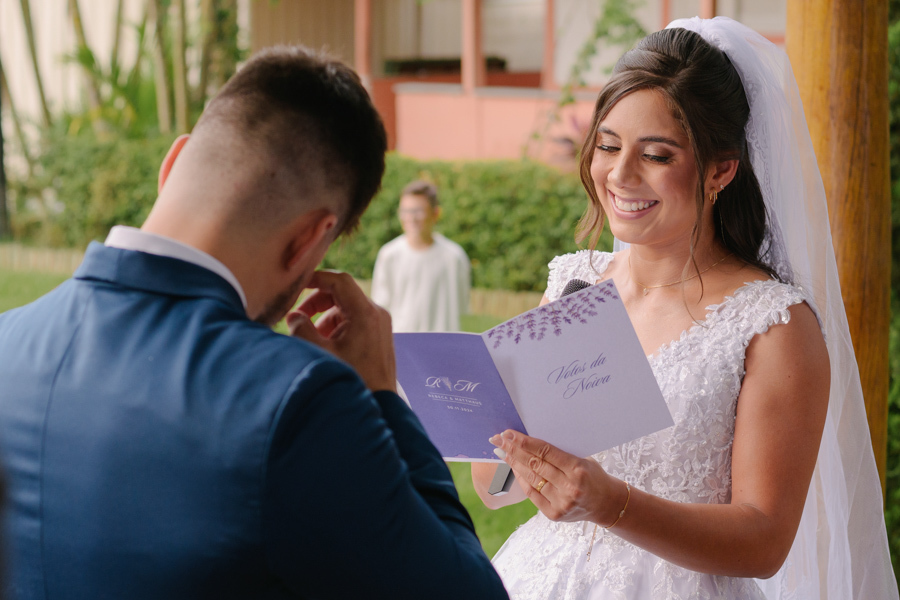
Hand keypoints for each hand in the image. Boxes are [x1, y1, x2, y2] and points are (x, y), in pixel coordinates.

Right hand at [287, 270, 395, 392]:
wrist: (379, 406)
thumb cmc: (352, 380)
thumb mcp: (320, 352)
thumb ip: (301, 329)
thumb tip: (293, 317)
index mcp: (365, 313)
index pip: (339, 281)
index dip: (316, 278)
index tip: (298, 284)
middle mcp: (376, 314)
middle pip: (342, 293)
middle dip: (316, 302)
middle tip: (297, 317)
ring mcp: (380, 325)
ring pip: (346, 309)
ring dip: (324, 317)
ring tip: (310, 337)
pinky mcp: (379, 336)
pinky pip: (355, 321)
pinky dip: (337, 327)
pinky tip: (325, 345)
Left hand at [489, 430, 624, 525]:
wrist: (606, 504)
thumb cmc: (593, 476)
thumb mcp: (583, 460)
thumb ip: (560, 454)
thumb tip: (530, 441)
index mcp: (578, 469)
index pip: (546, 452)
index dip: (525, 442)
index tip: (509, 433)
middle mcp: (569, 487)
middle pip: (535, 465)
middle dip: (513, 450)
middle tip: (498, 439)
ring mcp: (561, 503)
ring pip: (531, 479)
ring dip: (514, 464)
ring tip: (502, 452)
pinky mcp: (554, 514)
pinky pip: (531, 494)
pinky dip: (521, 480)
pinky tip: (513, 468)